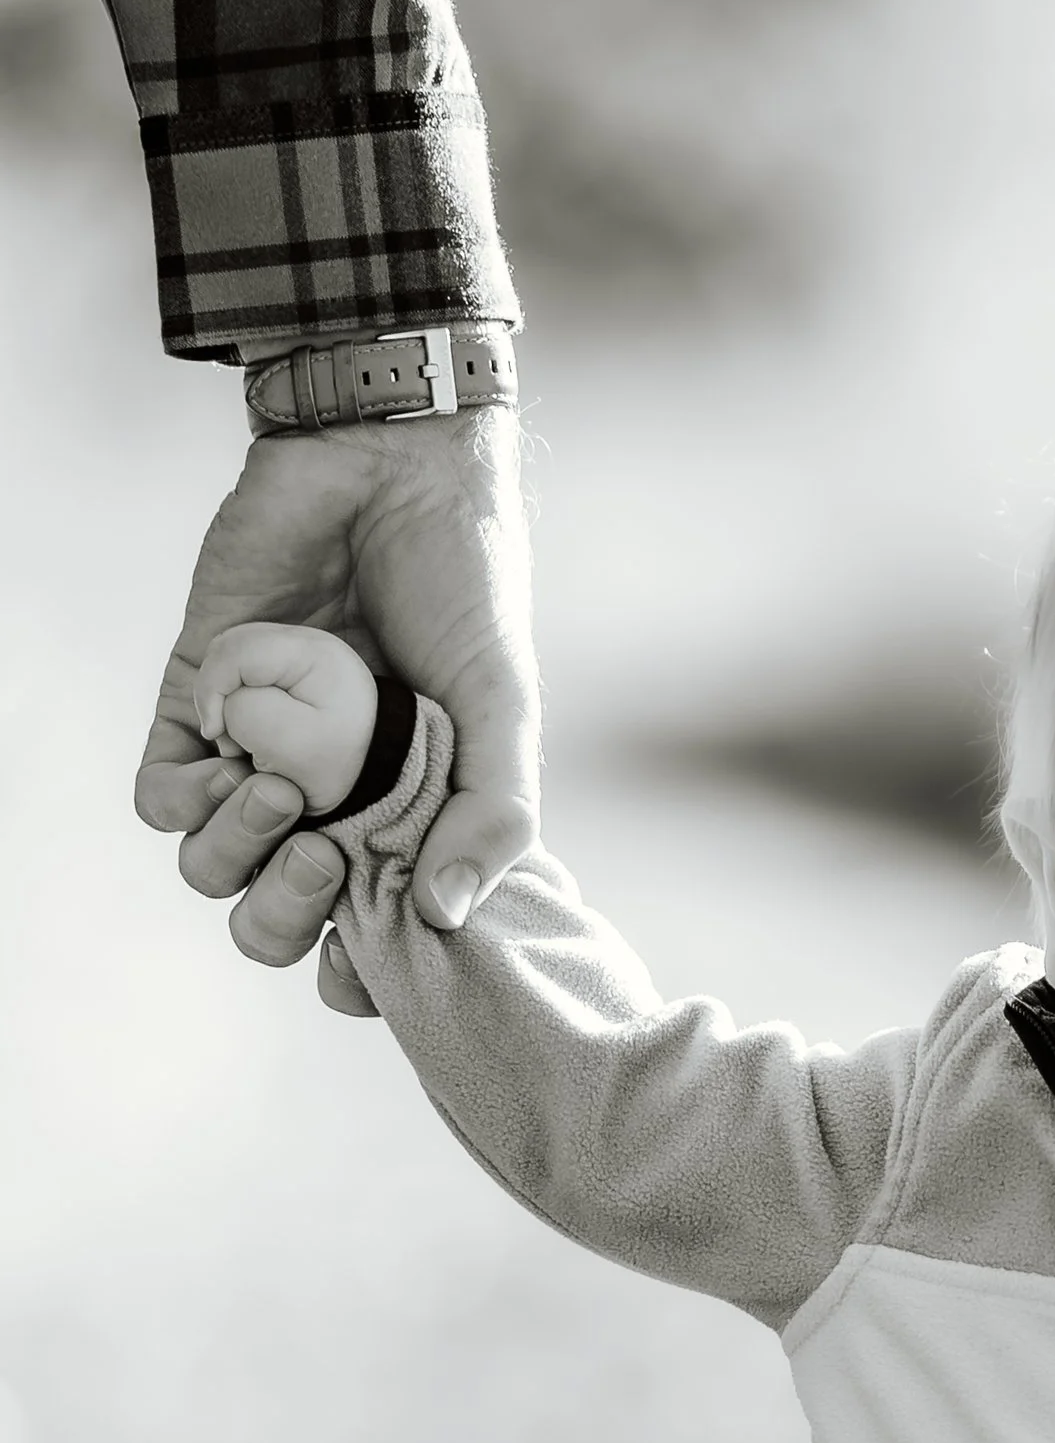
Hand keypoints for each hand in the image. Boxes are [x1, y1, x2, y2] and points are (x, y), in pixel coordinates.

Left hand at [137, 405, 535, 1013]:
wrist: (387, 463)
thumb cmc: (463, 586)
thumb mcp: (504, 711)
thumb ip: (494, 819)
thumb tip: (452, 919)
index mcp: (403, 827)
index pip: (366, 945)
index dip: (361, 979)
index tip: (373, 955)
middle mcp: (326, 807)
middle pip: (270, 927)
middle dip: (286, 919)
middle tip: (325, 856)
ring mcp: (257, 759)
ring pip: (209, 871)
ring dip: (238, 848)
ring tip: (281, 782)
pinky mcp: (197, 706)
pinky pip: (161, 799)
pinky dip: (190, 793)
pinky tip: (235, 746)